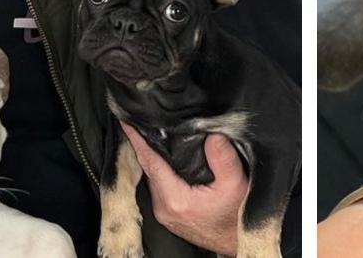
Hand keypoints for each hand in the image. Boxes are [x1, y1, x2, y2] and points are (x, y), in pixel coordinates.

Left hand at [121, 122, 246, 255]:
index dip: (137, 141)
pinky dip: (161, 172)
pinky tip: (167, 160)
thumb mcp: (235, 184)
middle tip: (143, 121)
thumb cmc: (236, 217)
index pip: (150, 162)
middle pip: (149, 169)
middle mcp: (163, 207)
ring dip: (154, 160)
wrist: (236, 241)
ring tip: (154, 136)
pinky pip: (159, 187)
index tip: (126, 122)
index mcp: (175, 199)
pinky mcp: (169, 215)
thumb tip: (213, 134)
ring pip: (153, 178)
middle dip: (146, 146)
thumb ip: (223, 158)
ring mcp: (164, 213)